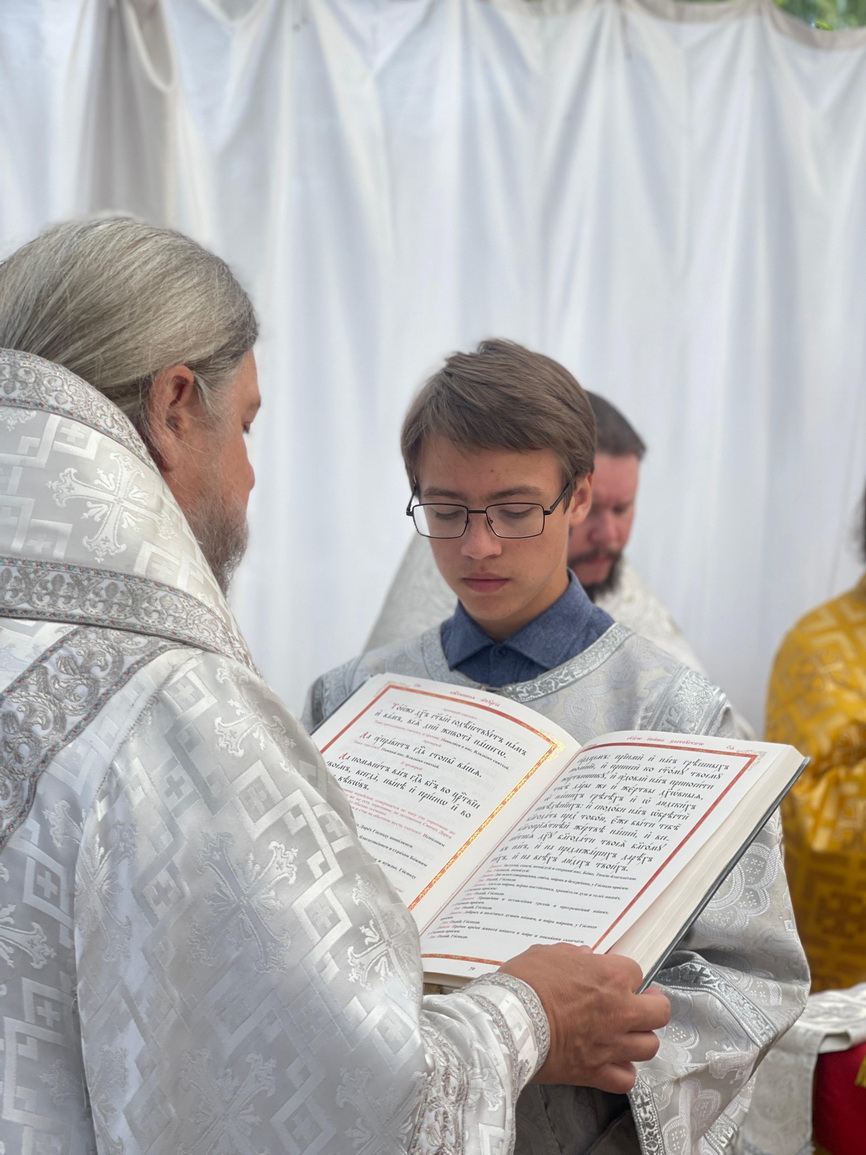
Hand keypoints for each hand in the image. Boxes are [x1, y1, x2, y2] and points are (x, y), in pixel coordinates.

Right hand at [499, 943, 669, 1092]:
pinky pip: (627, 1079)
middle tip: (640, 1003)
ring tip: (627, 1035)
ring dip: (640, 1039)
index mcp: (611, 976)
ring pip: (650, 1046)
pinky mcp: (596, 1072)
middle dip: (652, 1005)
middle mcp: (620, 1011)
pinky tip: (613, 1063)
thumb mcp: (547, 954)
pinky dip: (623, 1072)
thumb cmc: (526, 983)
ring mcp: (611, 1044)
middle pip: (660, 1011)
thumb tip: (583, 956)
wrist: (509, 1020)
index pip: (636, 972)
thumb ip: (572, 954)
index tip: (612, 977)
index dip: (623, 974)